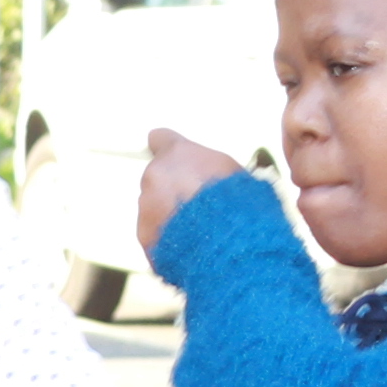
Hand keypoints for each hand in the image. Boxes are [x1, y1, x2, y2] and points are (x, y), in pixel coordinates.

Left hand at [138, 128, 246, 253]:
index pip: (160, 139)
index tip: (173, 158)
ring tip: (203, 231)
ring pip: (155, 208)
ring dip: (173, 216)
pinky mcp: (144, 236)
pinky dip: (170, 239)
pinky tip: (194, 248)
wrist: (230, 244)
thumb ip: (211, 169)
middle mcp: (154, 176)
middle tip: (202, 206)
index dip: (168, 149)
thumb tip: (211, 175)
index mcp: (177, 153)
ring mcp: (145, 208)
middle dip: (174, 189)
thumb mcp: (235, 173)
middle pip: (159, 179)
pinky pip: (157, 234)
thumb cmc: (243, 202)